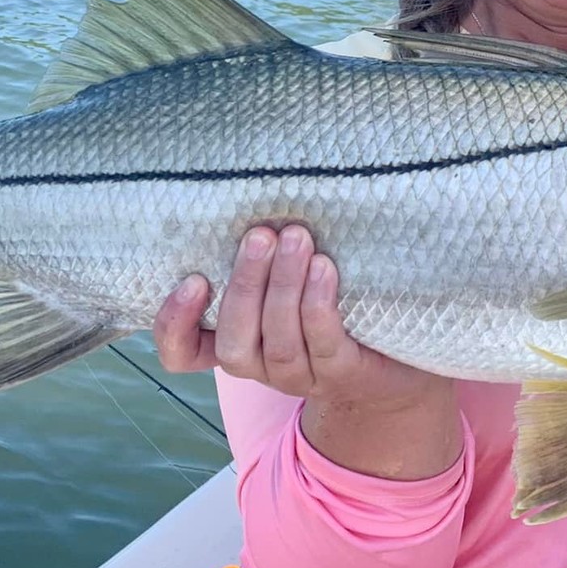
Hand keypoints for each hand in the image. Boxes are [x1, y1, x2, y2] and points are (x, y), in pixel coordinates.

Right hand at [154, 224, 448, 407]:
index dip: (174, 325)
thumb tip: (253, 192)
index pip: (183, 353)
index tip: (192, 279)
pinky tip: (325, 268)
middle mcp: (261, 364)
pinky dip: (319, 304)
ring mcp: (300, 375)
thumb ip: (261, 255)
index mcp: (236, 341)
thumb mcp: (283, 279)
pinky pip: (324, 344)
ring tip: (296, 238)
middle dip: (245, 284)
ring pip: (279, 341)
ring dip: (285, 286)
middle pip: (235, 340)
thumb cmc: (326, 302)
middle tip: (260, 235)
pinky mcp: (342, 373)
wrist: (392, 358)